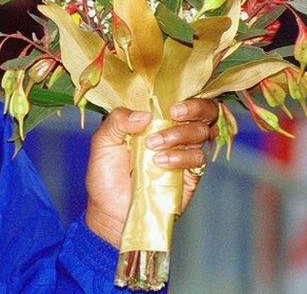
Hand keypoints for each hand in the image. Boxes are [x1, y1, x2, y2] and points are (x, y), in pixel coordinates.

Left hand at [84, 99, 217, 246]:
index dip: (184, 94)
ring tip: (154, 147)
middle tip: (176, 113)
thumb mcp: (102, 143)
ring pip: (202, 132)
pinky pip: (198, 158)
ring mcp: (183, 152)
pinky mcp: (190, 174)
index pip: (178, 97)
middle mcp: (172, 132)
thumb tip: (145, 114)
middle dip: (197, 107)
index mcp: (153, 119)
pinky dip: (181, 157)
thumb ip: (118, 121)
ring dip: (180, 134)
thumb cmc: (105, 175)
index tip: (170, 102)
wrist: (111, 212)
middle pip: (204, 111)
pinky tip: (161, 163)